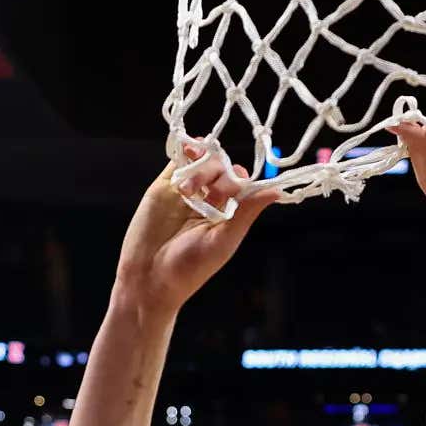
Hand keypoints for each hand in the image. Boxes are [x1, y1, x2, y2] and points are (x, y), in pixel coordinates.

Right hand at [115, 143, 274, 313]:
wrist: (147, 277)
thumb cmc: (188, 268)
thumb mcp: (222, 241)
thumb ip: (247, 212)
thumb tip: (277, 191)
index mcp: (228, 215)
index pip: (240, 185)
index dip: (238, 178)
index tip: (231, 185)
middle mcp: (209, 201)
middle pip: (221, 169)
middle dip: (217, 171)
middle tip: (206, 191)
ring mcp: (187, 192)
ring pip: (201, 162)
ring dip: (200, 163)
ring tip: (187, 188)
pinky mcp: (164, 186)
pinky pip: (178, 161)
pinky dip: (184, 150)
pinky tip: (188, 147)